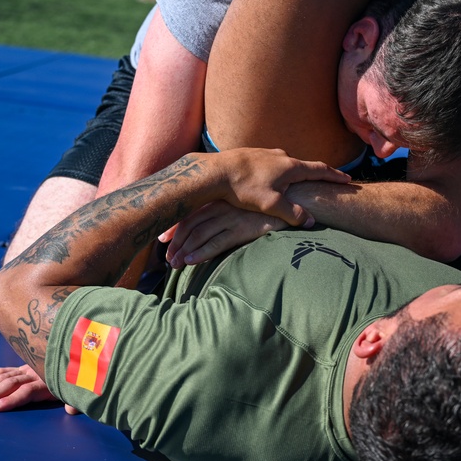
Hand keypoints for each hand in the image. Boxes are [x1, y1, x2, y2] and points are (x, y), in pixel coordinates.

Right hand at [0, 364, 80, 414]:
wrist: (78, 357)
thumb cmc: (76, 381)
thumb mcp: (78, 391)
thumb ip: (75, 402)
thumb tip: (72, 410)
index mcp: (47, 382)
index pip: (26, 391)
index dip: (11, 400)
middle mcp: (34, 374)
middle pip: (9, 384)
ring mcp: (27, 369)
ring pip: (2, 377)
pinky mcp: (23, 366)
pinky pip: (3, 371)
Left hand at [160, 201, 288, 266]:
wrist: (294, 194)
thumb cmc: (272, 199)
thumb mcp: (249, 204)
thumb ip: (235, 213)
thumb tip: (221, 226)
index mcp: (222, 200)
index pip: (193, 213)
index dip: (178, 227)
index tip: (165, 239)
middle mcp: (223, 207)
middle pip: (192, 225)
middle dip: (176, 242)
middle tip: (167, 258)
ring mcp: (231, 217)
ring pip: (200, 234)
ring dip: (184, 250)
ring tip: (174, 265)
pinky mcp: (242, 228)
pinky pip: (216, 243)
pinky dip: (200, 253)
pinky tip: (190, 262)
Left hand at [215, 148, 350, 225]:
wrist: (214, 172)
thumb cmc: (243, 189)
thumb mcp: (271, 205)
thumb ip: (292, 213)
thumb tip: (310, 220)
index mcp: (290, 167)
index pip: (320, 170)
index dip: (335, 176)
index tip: (348, 179)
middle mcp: (281, 156)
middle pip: (304, 167)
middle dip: (315, 175)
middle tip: (326, 182)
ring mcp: (266, 153)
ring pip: (286, 165)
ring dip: (295, 174)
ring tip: (298, 184)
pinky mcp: (252, 155)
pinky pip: (272, 164)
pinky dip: (278, 172)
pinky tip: (272, 180)